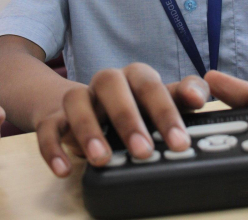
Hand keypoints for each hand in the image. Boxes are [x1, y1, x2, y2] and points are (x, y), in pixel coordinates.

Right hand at [36, 62, 209, 176]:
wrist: (81, 106)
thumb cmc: (132, 106)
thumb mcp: (159, 101)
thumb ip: (183, 95)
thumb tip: (200, 96)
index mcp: (134, 77)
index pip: (151, 85)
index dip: (166, 111)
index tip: (181, 141)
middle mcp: (106, 82)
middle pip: (113, 85)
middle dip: (128, 118)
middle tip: (144, 152)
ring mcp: (79, 98)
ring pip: (77, 100)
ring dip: (89, 129)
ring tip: (102, 159)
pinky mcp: (54, 118)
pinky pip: (47, 128)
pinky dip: (52, 148)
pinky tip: (63, 169)